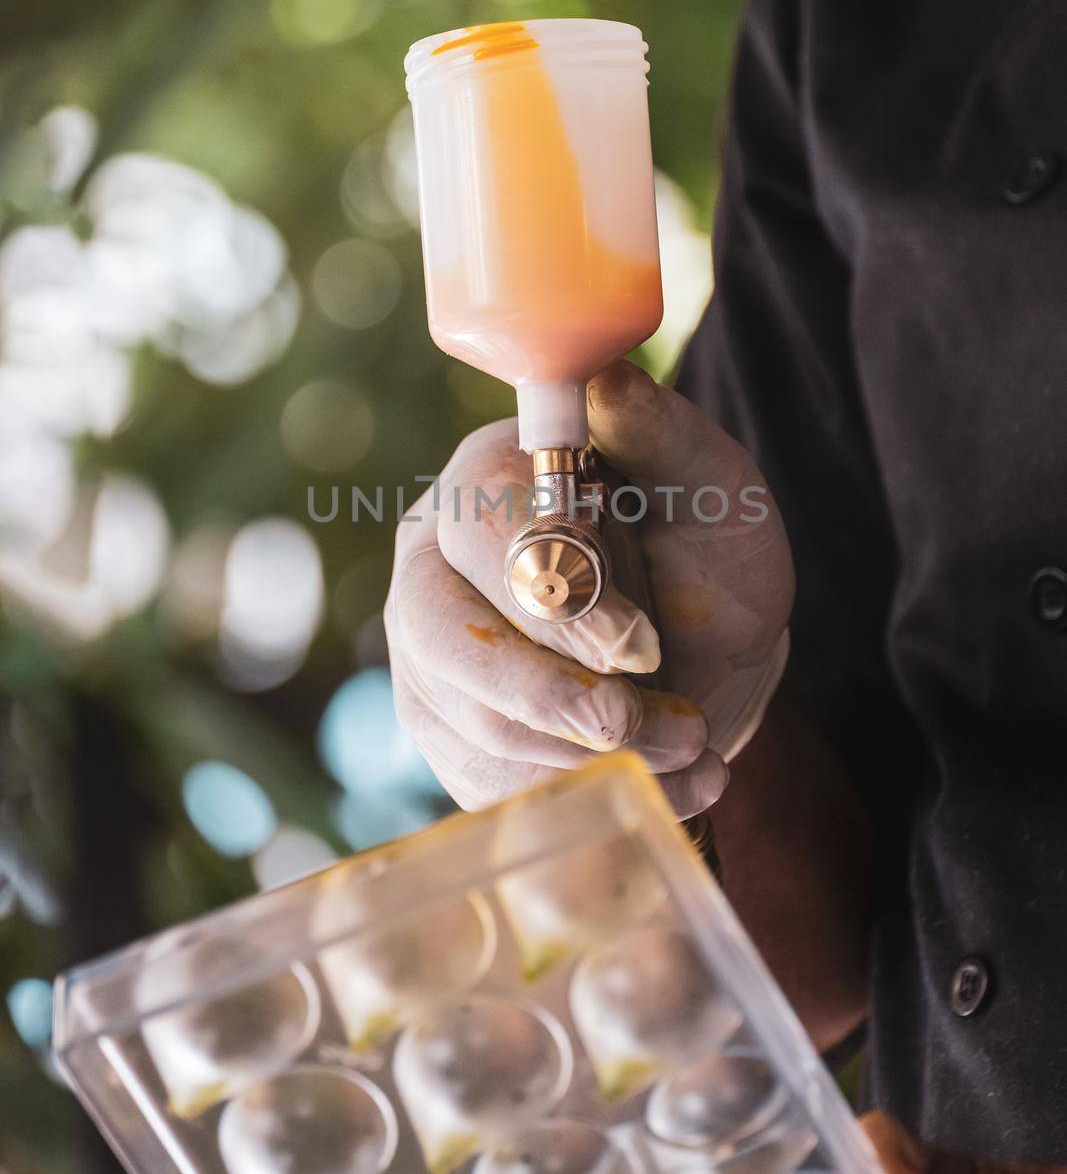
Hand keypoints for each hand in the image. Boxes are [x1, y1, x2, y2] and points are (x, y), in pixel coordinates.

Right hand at [385, 359, 793, 813]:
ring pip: (471, 721)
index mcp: (486, 478)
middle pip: (446, 638)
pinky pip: (487, 783)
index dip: (560, 602)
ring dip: (592, 756)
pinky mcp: (444, 727)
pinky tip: (669, 785)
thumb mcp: (712, 483)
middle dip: (556, 698)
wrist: (707, 650)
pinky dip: (585, 795)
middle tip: (653, 729)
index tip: (641, 646)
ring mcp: (424, 650)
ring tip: (695, 751)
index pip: (485, 536)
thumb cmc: (705, 551)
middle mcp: (431, 559)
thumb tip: (603, 378)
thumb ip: (662, 433)